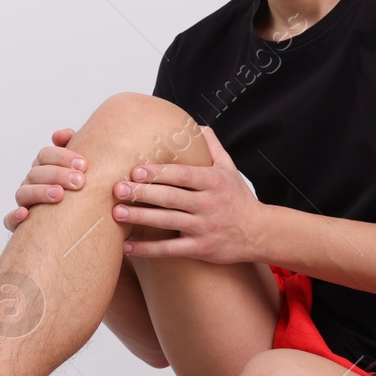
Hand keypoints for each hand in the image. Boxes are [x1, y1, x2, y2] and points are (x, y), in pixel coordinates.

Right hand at [4, 128, 85, 231]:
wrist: (80, 220)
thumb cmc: (82, 189)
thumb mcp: (82, 168)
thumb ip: (74, 145)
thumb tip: (61, 135)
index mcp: (44, 166)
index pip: (46, 155)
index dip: (62, 156)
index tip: (84, 165)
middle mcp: (32, 182)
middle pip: (36, 172)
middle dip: (58, 174)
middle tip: (79, 181)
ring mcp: (24, 201)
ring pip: (23, 193)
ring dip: (40, 192)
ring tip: (59, 195)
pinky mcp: (18, 223)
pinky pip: (9, 220)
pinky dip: (14, 216)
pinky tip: (25, 214)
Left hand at [113, 125, 265, 264]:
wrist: (259, 232)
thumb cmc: (238, 198)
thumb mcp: (230, 169)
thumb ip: (212, 147)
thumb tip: (198, 126)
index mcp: (213, 181)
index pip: (182, 175)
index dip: (158, 173)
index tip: (135, 171)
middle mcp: (209, 204)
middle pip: (171, 197)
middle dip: (143, 194)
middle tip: (118, 189)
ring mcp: (204, 228)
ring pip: (167, 222)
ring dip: (140, 218)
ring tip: (116, 213)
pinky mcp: (200, 248)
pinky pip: (170, 250)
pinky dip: (148, 249)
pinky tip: (127, 247)